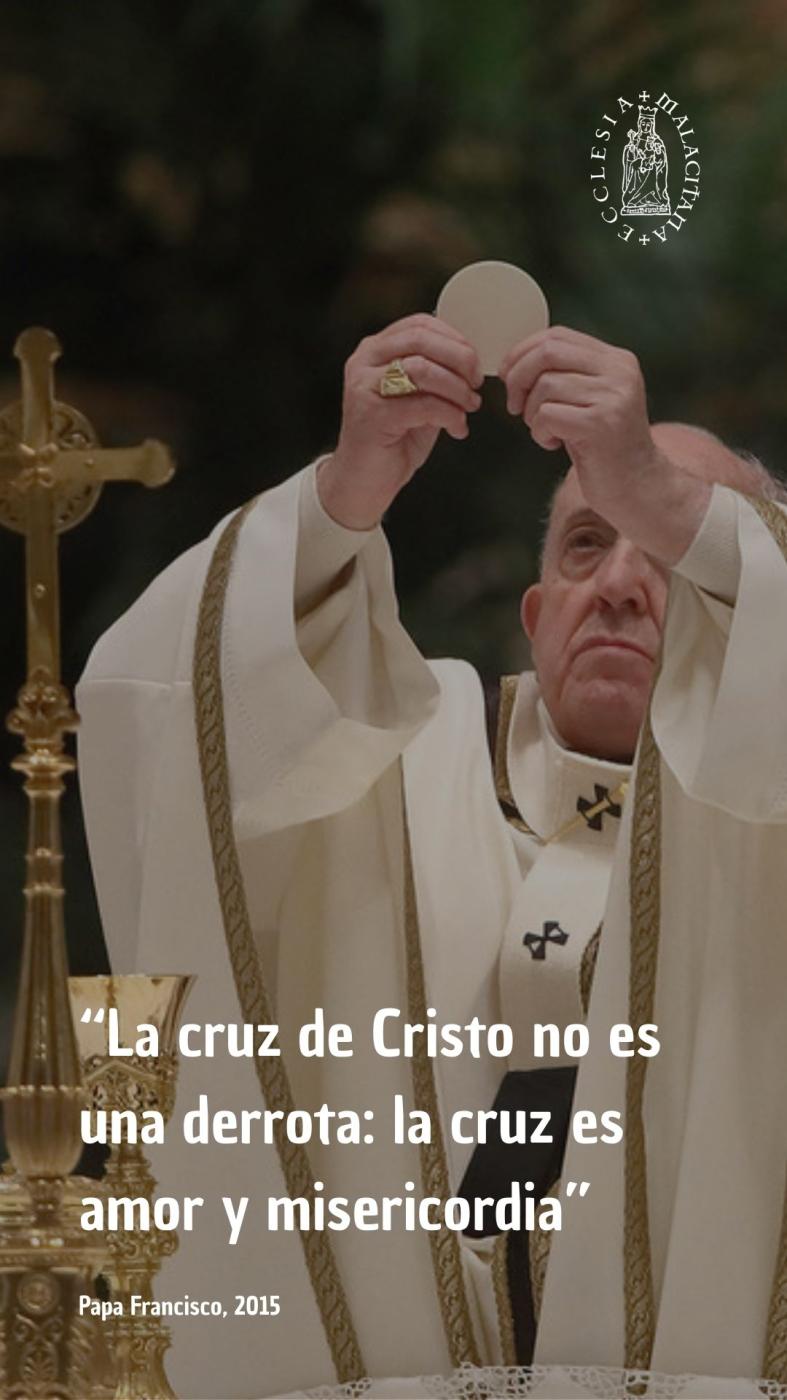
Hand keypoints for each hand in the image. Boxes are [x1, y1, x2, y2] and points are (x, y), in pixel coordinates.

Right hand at [318, 313, 481, 528]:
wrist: (363, 482)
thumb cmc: (391, 441)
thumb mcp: (418, 398)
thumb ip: (436, 375)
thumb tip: (470, 362)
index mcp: (375, 351)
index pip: (419, 323)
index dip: (454, 338)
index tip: (473, 361)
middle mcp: (365, 363)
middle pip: (421, 339)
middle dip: (459, 359)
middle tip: (474, 382)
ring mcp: (364, 387)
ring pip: (423, 369)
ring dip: (456, 388)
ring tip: (468, 406)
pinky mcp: (372, 414)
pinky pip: (423, 404)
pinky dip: (449, 414)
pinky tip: (456, 427)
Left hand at [499, 326, 710, 562]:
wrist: (638, 487)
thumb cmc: (604, 446)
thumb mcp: (590, 400)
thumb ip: (567, 374)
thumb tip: (515, 360)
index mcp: (617, 360)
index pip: (557, 335)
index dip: (522, 352)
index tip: (508, 376)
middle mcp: (619, 372)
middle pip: (547, 353)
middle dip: (518, 377)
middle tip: (515, 405)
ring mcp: (612, 397)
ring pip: (544, 386)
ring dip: (531, 412)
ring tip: (544, 431)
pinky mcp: (601, 424)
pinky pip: (547, 415)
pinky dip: (539, 431)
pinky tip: (552, 444)